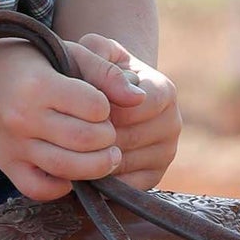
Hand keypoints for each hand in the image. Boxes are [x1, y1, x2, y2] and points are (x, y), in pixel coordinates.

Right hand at [0, 36, 143, 201]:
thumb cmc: (26, 59)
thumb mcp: (65, 51)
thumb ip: (104, 71)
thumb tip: (139, 99)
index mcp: (38, 85)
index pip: (95, 107)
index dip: (106, 106)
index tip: (100, 103)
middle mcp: (23, 118)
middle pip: (86, 141)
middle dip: (108, 138)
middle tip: (107, 132)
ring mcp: (13, 145)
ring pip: (69, 170)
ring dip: (97, 166)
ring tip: (104, 154)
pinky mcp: (7, 164)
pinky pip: (40, 189)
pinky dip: (63, 186)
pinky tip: (71, 170)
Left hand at [74, 34, 179, 189]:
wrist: (100, 92)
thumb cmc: (92, 68)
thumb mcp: (92, 53)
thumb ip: (102, 63)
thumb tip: (133, 96)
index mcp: (164, 90)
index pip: (136, 109)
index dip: (103, 109)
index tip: (80, 105)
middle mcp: (172, 123)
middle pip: (128, 139)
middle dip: (94, 135)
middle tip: (67, 129)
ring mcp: (166, 153)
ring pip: (124, 164)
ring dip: (93, 157)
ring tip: (70, 145)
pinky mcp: (154, 177)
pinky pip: (124, 186)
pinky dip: (100, 178)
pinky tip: (81, 162)